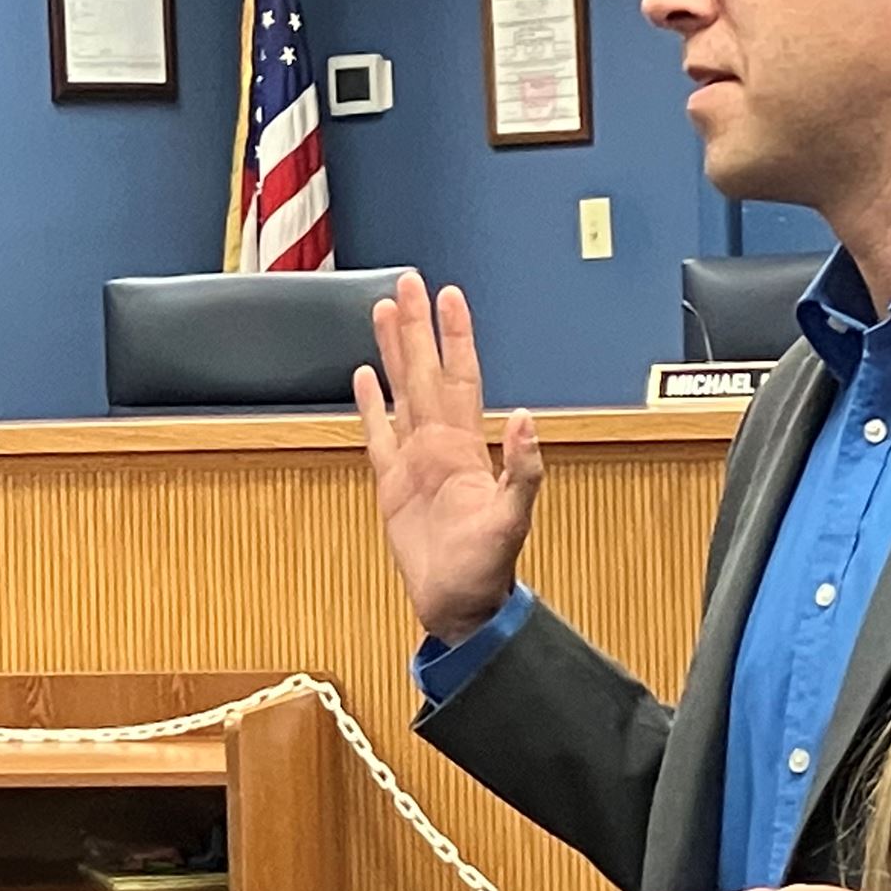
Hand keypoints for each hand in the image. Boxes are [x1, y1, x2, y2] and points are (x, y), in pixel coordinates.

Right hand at [353, 272, 543, 644]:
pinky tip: (364, 378)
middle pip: (425, 371)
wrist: (459, 607)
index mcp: (466, 447)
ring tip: (381, 313)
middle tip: (406, 284)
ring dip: (393, 353)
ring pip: (401, 393)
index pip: (461, 376)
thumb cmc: (487, 570)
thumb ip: (521, 470)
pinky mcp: (392, 485)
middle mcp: (441, 444)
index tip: (448, 297)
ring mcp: (415, 461)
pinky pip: (378, 434)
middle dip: (416, 327)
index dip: (455, 337)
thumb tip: (526, 418)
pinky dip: (370, 405)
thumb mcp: (511, 520)